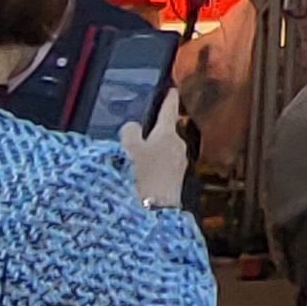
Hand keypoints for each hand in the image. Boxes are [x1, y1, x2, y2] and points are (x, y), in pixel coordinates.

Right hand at [119, 90, 190, 208]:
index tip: (171, 89)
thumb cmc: (141, 179)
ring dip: (151, 150)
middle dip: (154, 129)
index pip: (168, 109)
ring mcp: (178, 166)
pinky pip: (162, 166)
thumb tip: (134, 128)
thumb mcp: (128, 148)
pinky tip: (139, 175)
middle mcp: (178, 147)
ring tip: (132, 157)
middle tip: (140, 127)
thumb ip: (130, 132)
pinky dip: (152, 166)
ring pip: (163, 150)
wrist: (153, 216)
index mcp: (168, 134)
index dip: (168, 98)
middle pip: (166, 131)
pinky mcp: (174, 183)